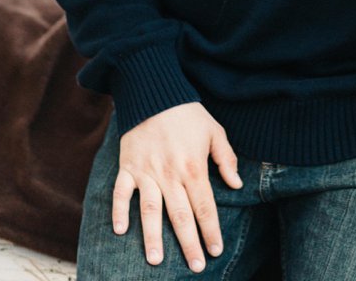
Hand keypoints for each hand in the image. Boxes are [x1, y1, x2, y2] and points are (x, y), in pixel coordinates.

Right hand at [113, 101, 242, 271]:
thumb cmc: (188, 114)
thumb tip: (236, 185)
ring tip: (156, 261)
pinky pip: (121, 192)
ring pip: (150, 210)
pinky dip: (119, 211)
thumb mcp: (214, 131)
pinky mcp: (128, 167)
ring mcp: (147, 172)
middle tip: (196, 266)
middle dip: (189, 243)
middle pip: (181, 215)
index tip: (216, 250)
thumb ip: (225, 159)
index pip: (204, 206)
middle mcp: (169, 174)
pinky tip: (120, 231)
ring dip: (153, 237)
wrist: (155, 92)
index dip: (211, 229)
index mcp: (192, 167)